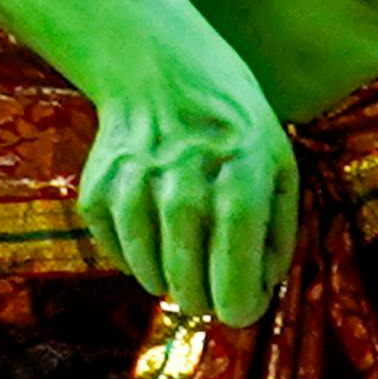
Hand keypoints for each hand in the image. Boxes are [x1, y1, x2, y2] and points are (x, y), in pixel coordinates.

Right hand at [66, 46, 299, 326]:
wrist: (163, 69)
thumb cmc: (234, 127)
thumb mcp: (279, 167)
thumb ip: (278, 235)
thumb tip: (259, 293)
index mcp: (239, 185)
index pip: (235, 285)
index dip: (241, 309)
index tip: (242, 307)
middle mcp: (184, 189)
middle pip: (191, 291)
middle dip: (206, 298)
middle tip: (211, 282)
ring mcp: (135, 189)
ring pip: (151, 278)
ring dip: (168, 279)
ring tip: (182, 256)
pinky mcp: (98, 189)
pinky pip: (117, 255)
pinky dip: (134, 256)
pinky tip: (152, 232)